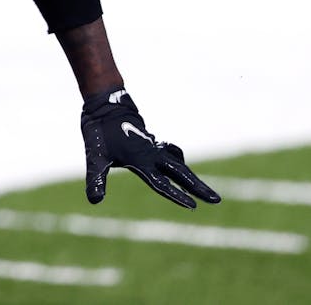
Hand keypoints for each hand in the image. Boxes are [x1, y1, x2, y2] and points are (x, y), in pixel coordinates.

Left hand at [81, 88, 219, 208]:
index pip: (161, 183)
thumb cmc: (99, 131)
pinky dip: (180, 162)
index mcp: (141, 160)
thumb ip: (96, 179)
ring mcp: (153, 147)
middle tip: (216, 200)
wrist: (106, 103)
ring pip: (179, 164)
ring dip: (191, 177)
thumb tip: (94, 201)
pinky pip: (172, 154)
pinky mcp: (151, 142)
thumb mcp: (95, 157)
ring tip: (203, 190)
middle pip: (181, 173)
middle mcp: (151, 154)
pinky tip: (181, 168)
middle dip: (198, 187)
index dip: (177, 196)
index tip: (193, 206)